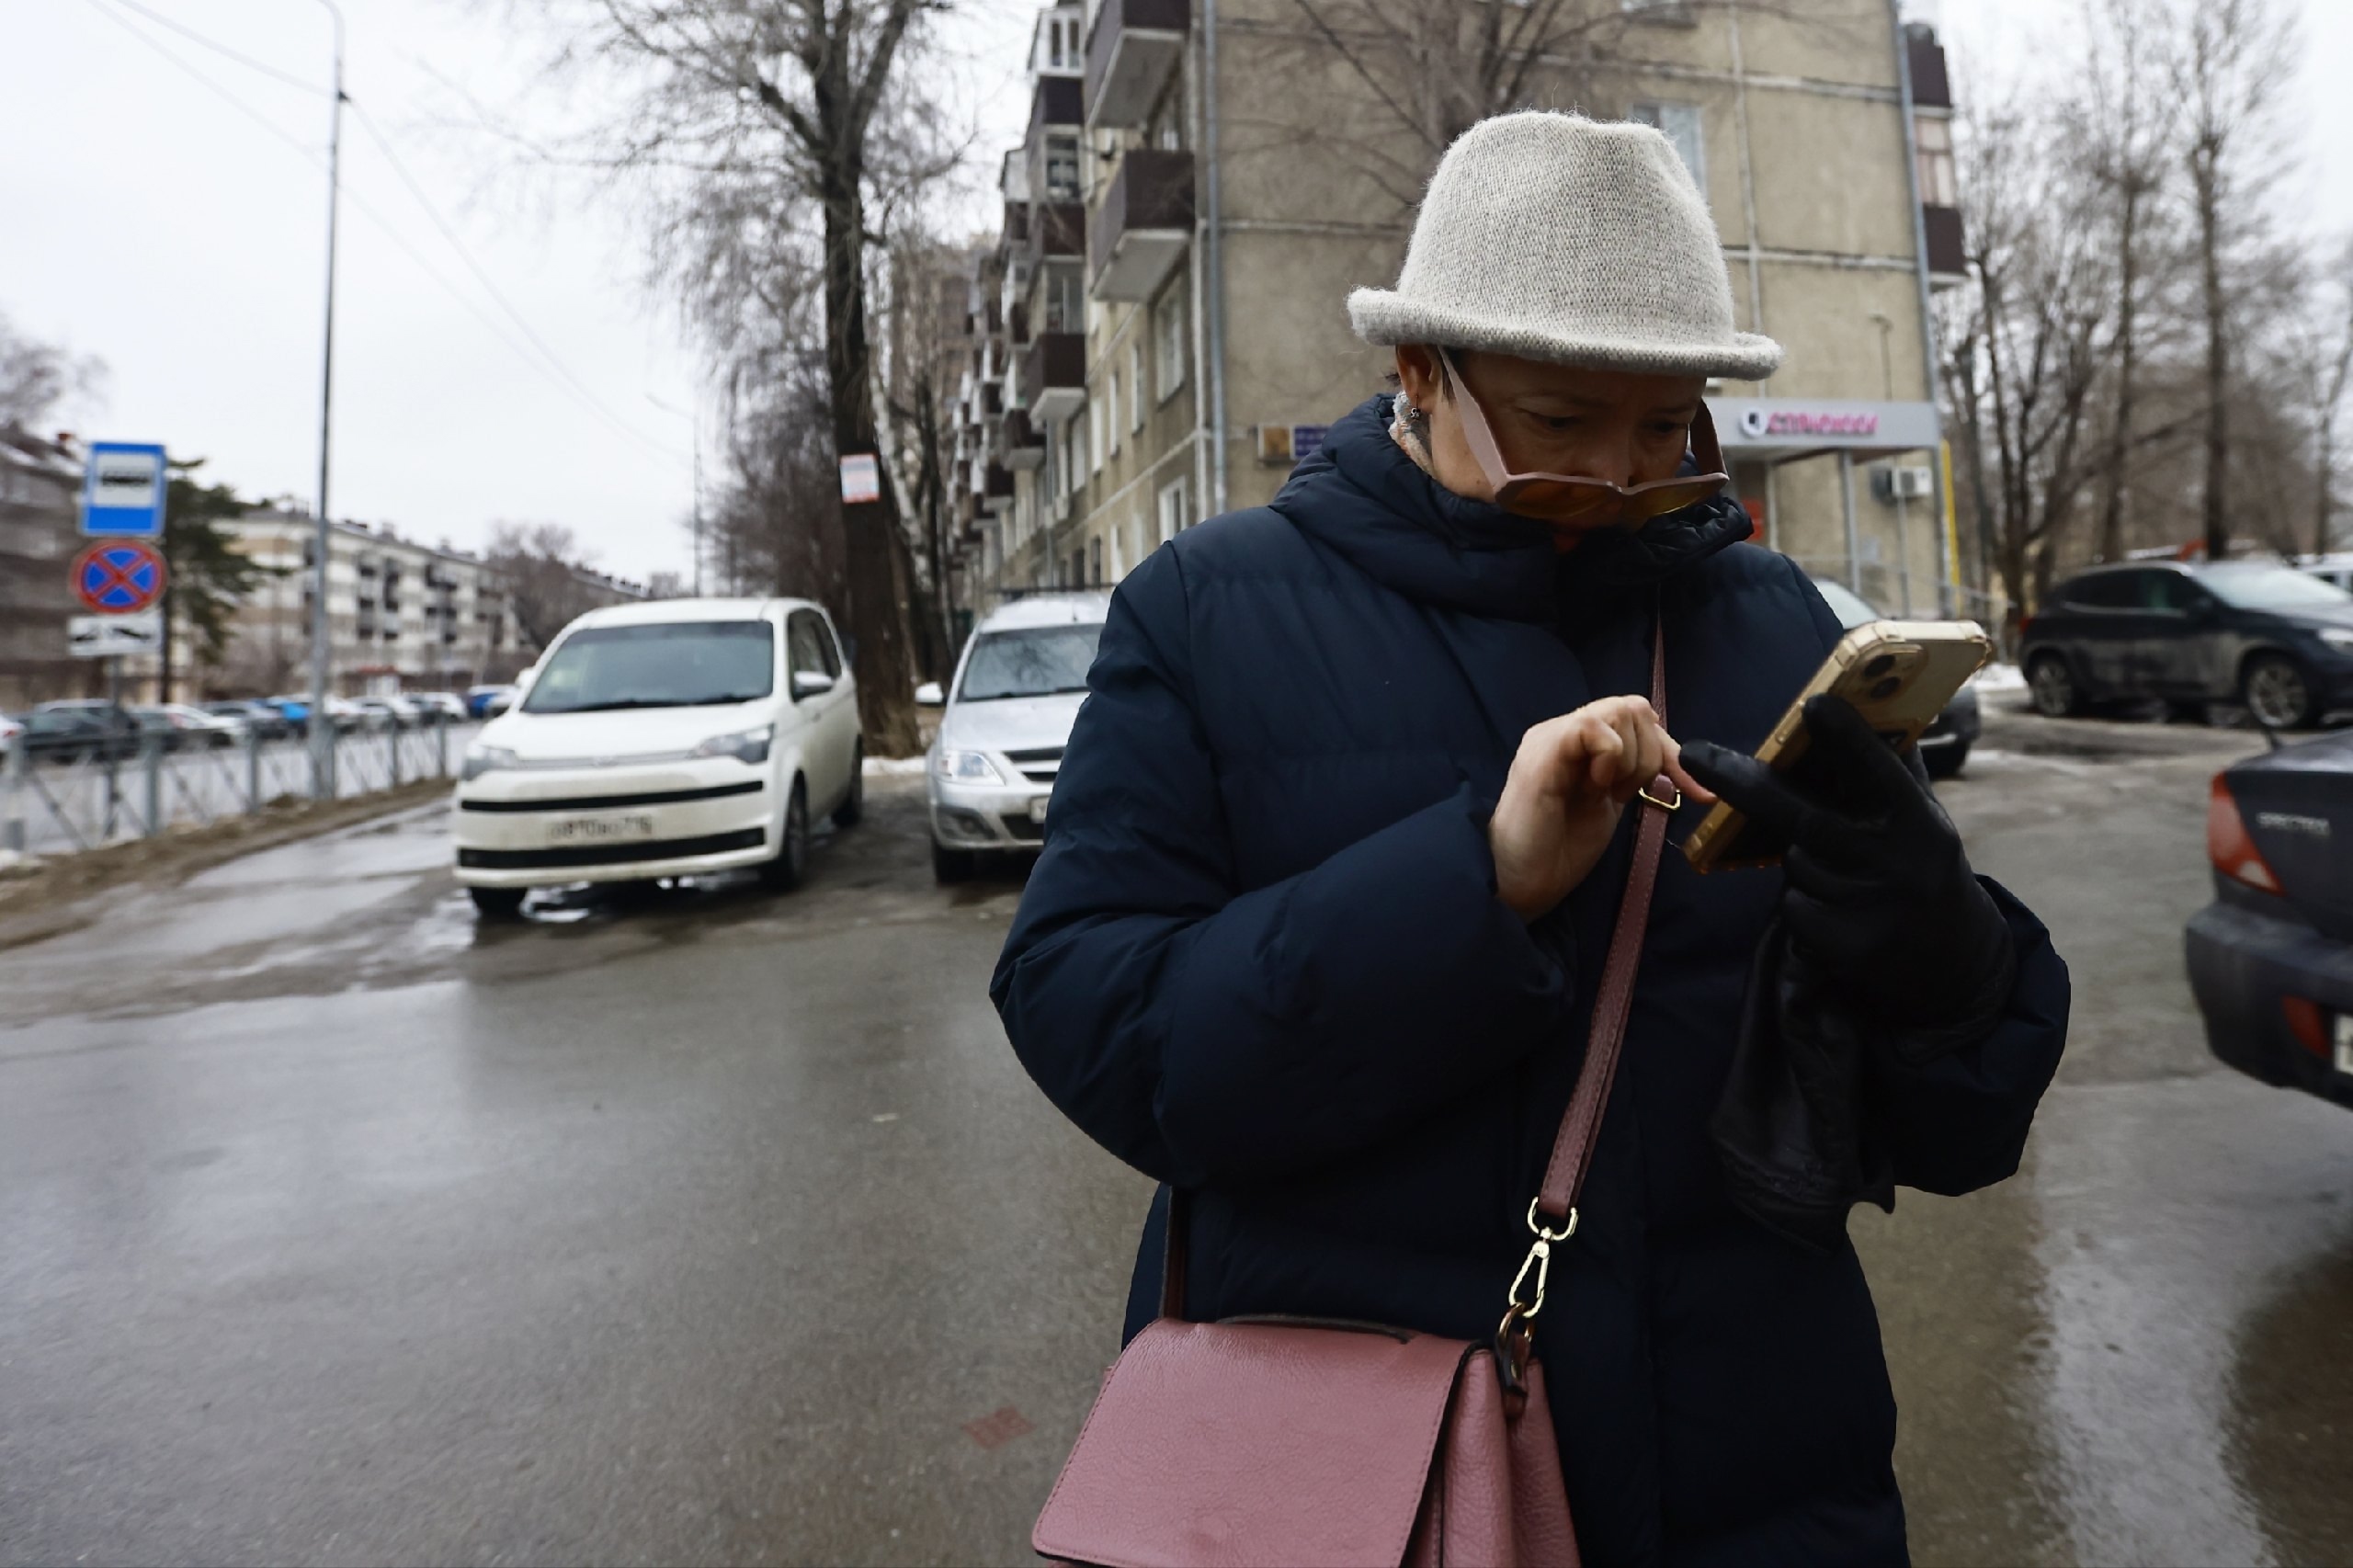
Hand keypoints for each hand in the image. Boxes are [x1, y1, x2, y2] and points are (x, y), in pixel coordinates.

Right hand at [1489, 696, 1712, 920]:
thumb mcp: (1610, 806)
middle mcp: (1565, 732)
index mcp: (1579, 744)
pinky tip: (1593, 788)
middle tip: (1623, 795)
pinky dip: (1609, 757)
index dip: (1673, 754)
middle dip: (1649, 755)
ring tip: (1604, 793)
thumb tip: (1686, 766)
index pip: (1639, 721)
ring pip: (1620, 710)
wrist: (1521, 882)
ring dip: (1629, 759)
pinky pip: (1593, 727)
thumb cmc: (1559, 851)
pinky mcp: (1543, 750)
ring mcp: (1552, 736)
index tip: (1700, 794)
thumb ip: (1631, 776)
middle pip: (1634, 707)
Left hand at [1680, 694, 2012, 1037]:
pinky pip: (1794, 907)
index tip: (1812, 704)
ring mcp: (1871, 906)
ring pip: (1795, 862)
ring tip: (1845, 876)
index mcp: (1919, 821)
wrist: (1957, 964)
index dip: (1847, 737)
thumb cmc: (1925, 869)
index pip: (1879, 771)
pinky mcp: (1848, 947)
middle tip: (1693, 753)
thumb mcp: (1925, 821)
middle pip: (1803, 817)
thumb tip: (1871, 704)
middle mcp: (1897, 861)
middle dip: (1743, 783)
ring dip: (1800, 859)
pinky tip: (1839, 913)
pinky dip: (1804, 905)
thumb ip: (1894, 773)